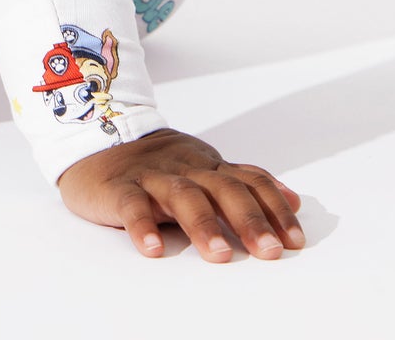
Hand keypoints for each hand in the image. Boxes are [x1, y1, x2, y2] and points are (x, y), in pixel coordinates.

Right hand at [58, 127, 303, 260]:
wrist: (98, 139)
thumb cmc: (160, 164)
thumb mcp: (205, 168)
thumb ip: (244, 183)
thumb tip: (293, 201)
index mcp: (209, 166)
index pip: (249, 182)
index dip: (274, 209)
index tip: (296, 240)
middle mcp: (186, 168)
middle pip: (223, 189)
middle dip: (249, 220)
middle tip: (271, 251)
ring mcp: (153, 176)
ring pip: (182, 195)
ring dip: (203, 225)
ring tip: (221, 256)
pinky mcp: (119, 188)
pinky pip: (131, 206)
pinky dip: (143, 226)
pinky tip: (153, 249)